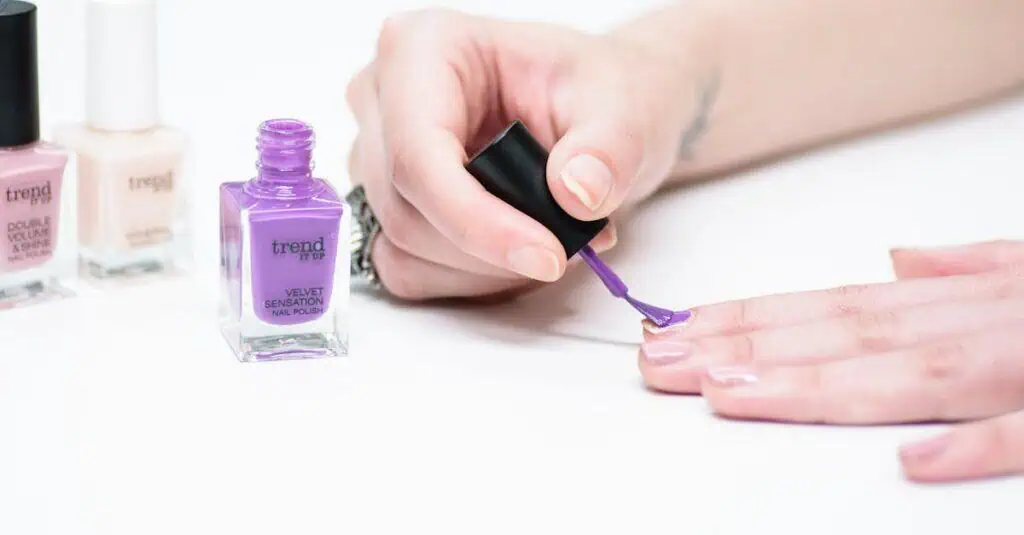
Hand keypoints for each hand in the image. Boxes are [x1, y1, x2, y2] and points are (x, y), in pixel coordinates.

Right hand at [346, 9, 702, 299]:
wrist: (594, 113)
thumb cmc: (593, 92)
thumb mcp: (622, 107)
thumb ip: (608, 149)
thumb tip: (578, 194)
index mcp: (423, 49)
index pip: (419, 155)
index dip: (476, 221)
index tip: (547, 256)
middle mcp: (382, 98)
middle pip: (407, 209)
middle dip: (490, 248)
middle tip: (569, 246)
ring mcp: (377, 155)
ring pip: (404, 248)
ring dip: (483, 268)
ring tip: (550, 240)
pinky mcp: (387, 203)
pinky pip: (407, 269)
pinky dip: (467, 279)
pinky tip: (514, 253)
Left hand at [638, 240, 1023, 482]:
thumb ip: (968, 268)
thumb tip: (899, 260)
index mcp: (965, 300)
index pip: (837, 307)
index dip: (751, 318)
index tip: (679, 328)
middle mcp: (982, 324)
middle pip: (847, 336)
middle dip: (745, 348)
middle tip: (660, 360)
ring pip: (913, 373)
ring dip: (817, 382)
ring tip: (726, 393)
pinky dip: (976, 444)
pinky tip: (913, 463)